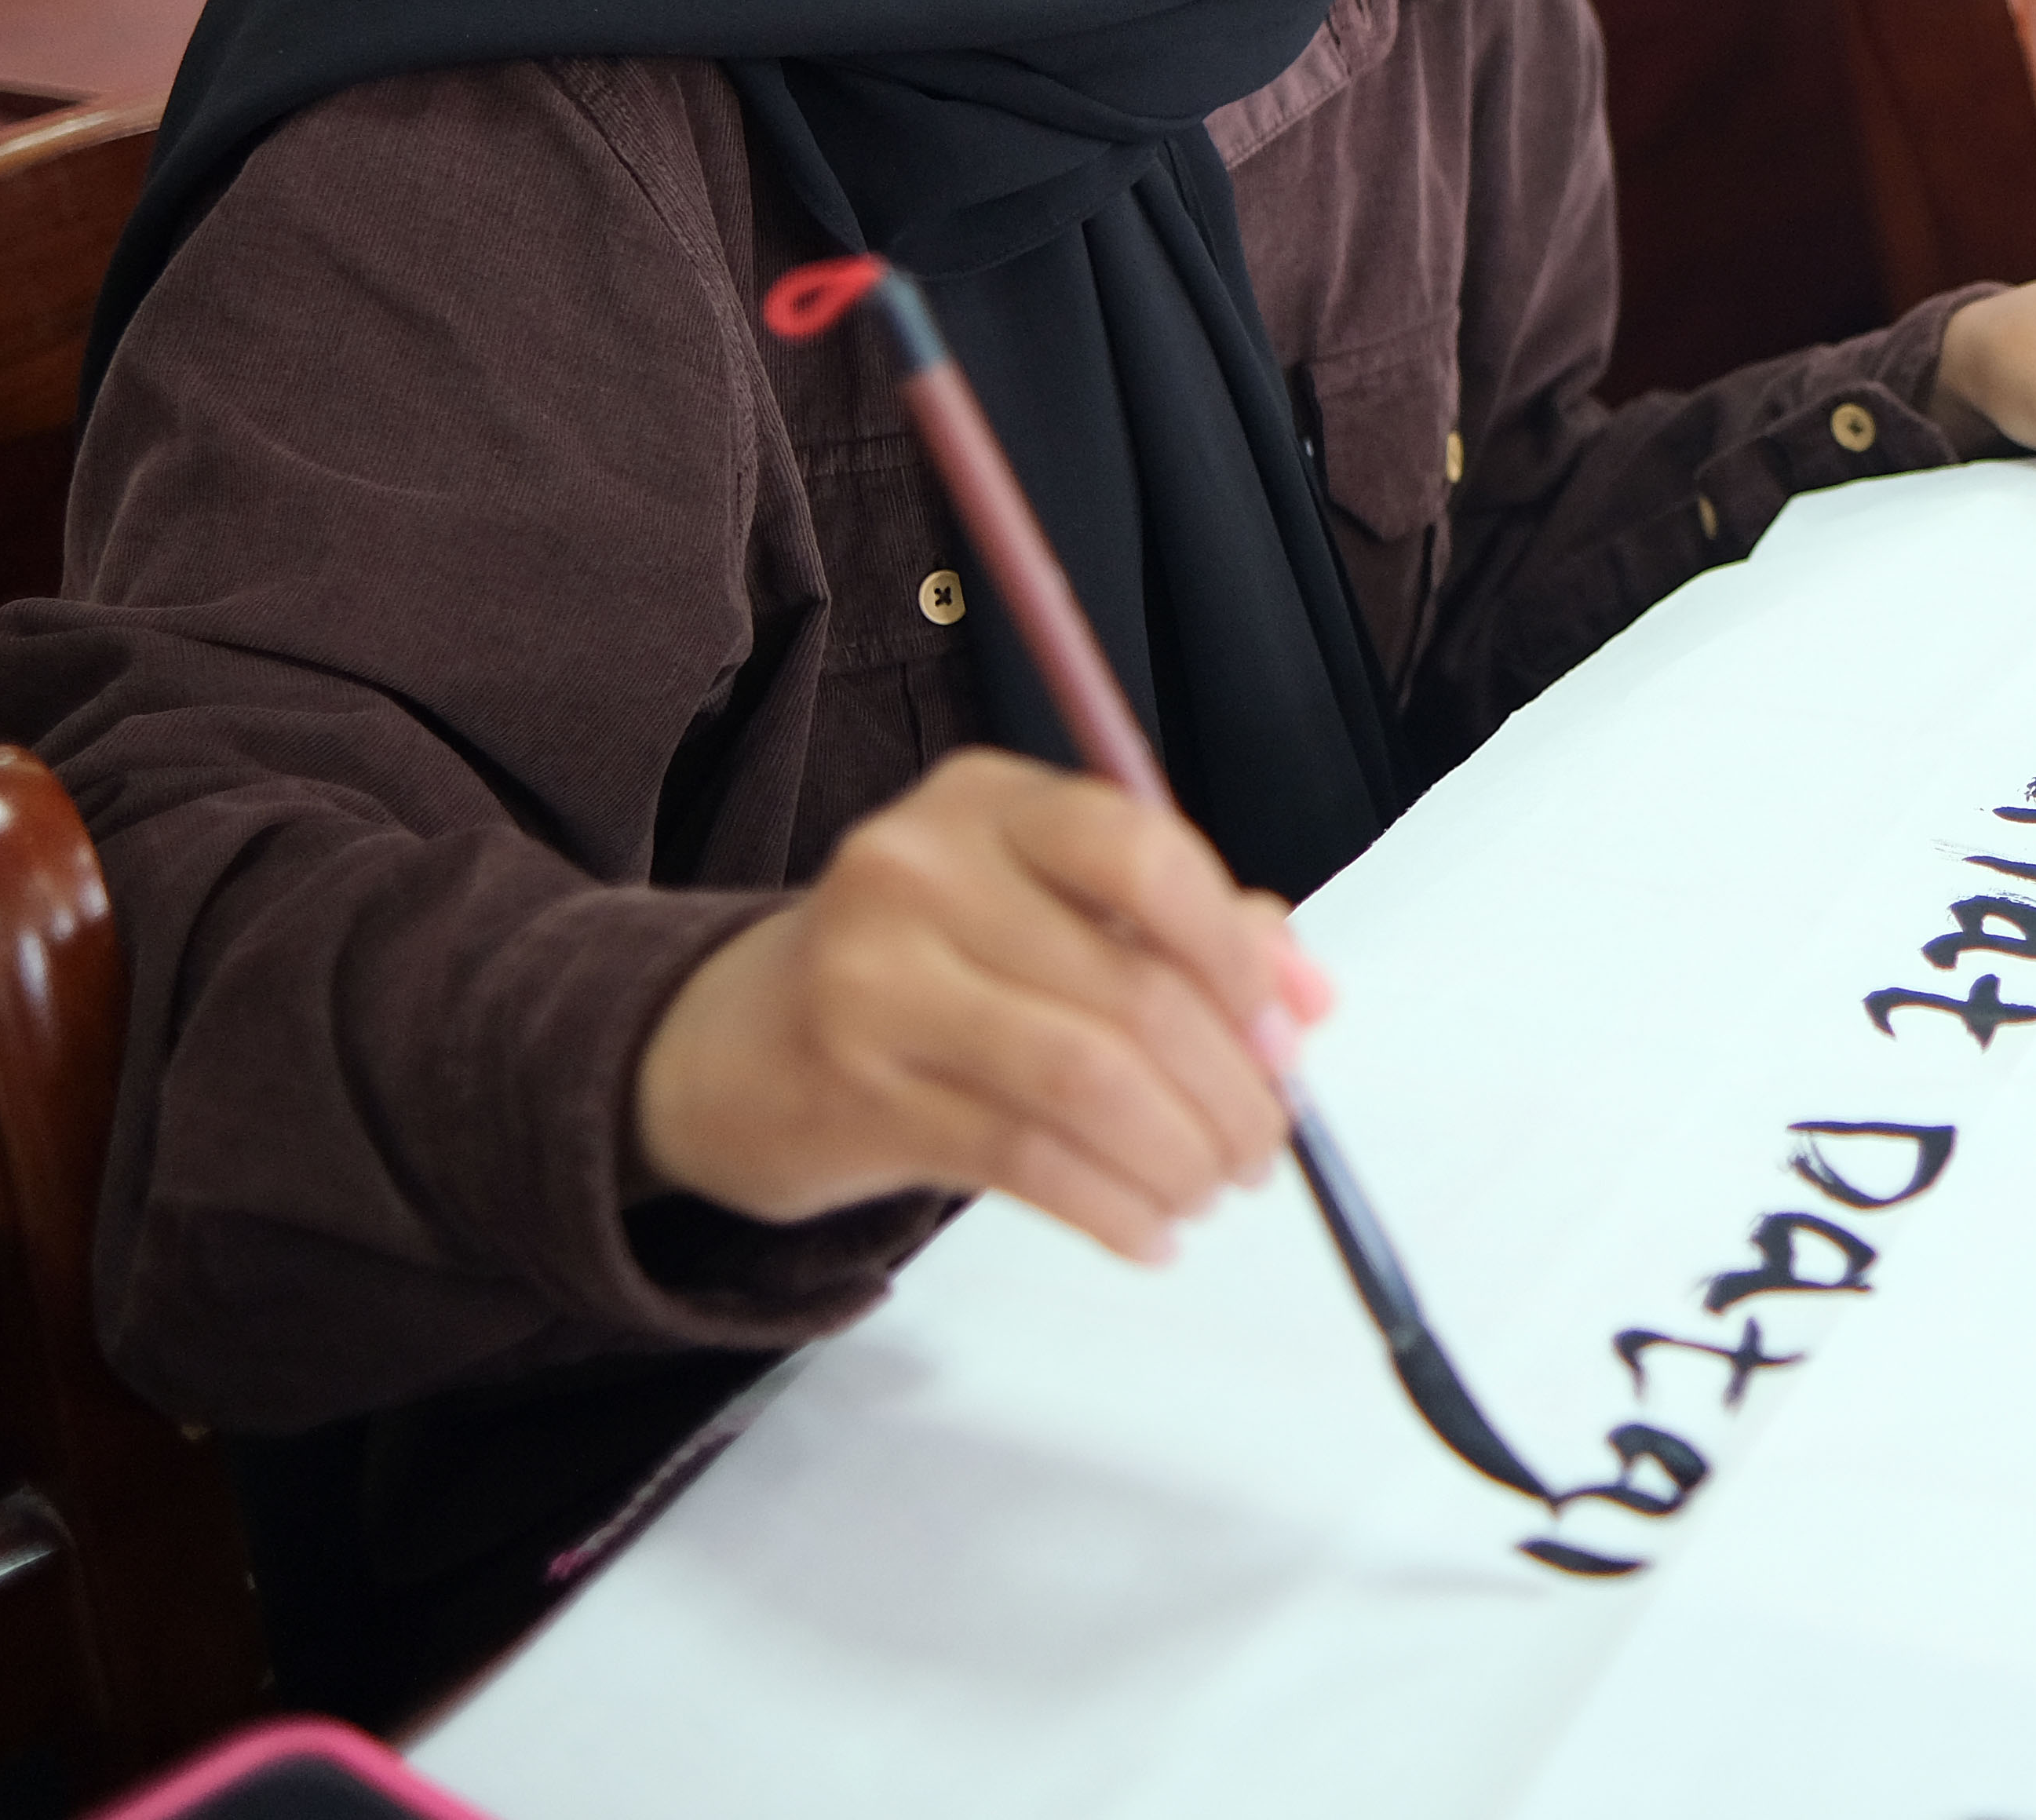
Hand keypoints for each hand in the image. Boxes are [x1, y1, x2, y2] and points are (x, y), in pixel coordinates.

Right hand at [632, 749, 1330, 1265]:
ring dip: (1181, 1155)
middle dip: (1230, 1086)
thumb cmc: (923, 968)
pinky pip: (1026, 1161)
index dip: (1235, 955)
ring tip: (1214, 1190)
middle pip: (1130, 987)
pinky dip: (1114, 1208)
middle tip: (1267, 1144)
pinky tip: (1149, 1232)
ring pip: (1087, 1081)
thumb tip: (1307, 996)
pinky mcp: (854, 1094)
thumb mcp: (1040, 906)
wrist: (728, 1043)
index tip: (1289, 1034)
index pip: (1142, 856)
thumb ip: (1181, 928)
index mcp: (988, 803)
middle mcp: (921, 871)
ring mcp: (875, 981)